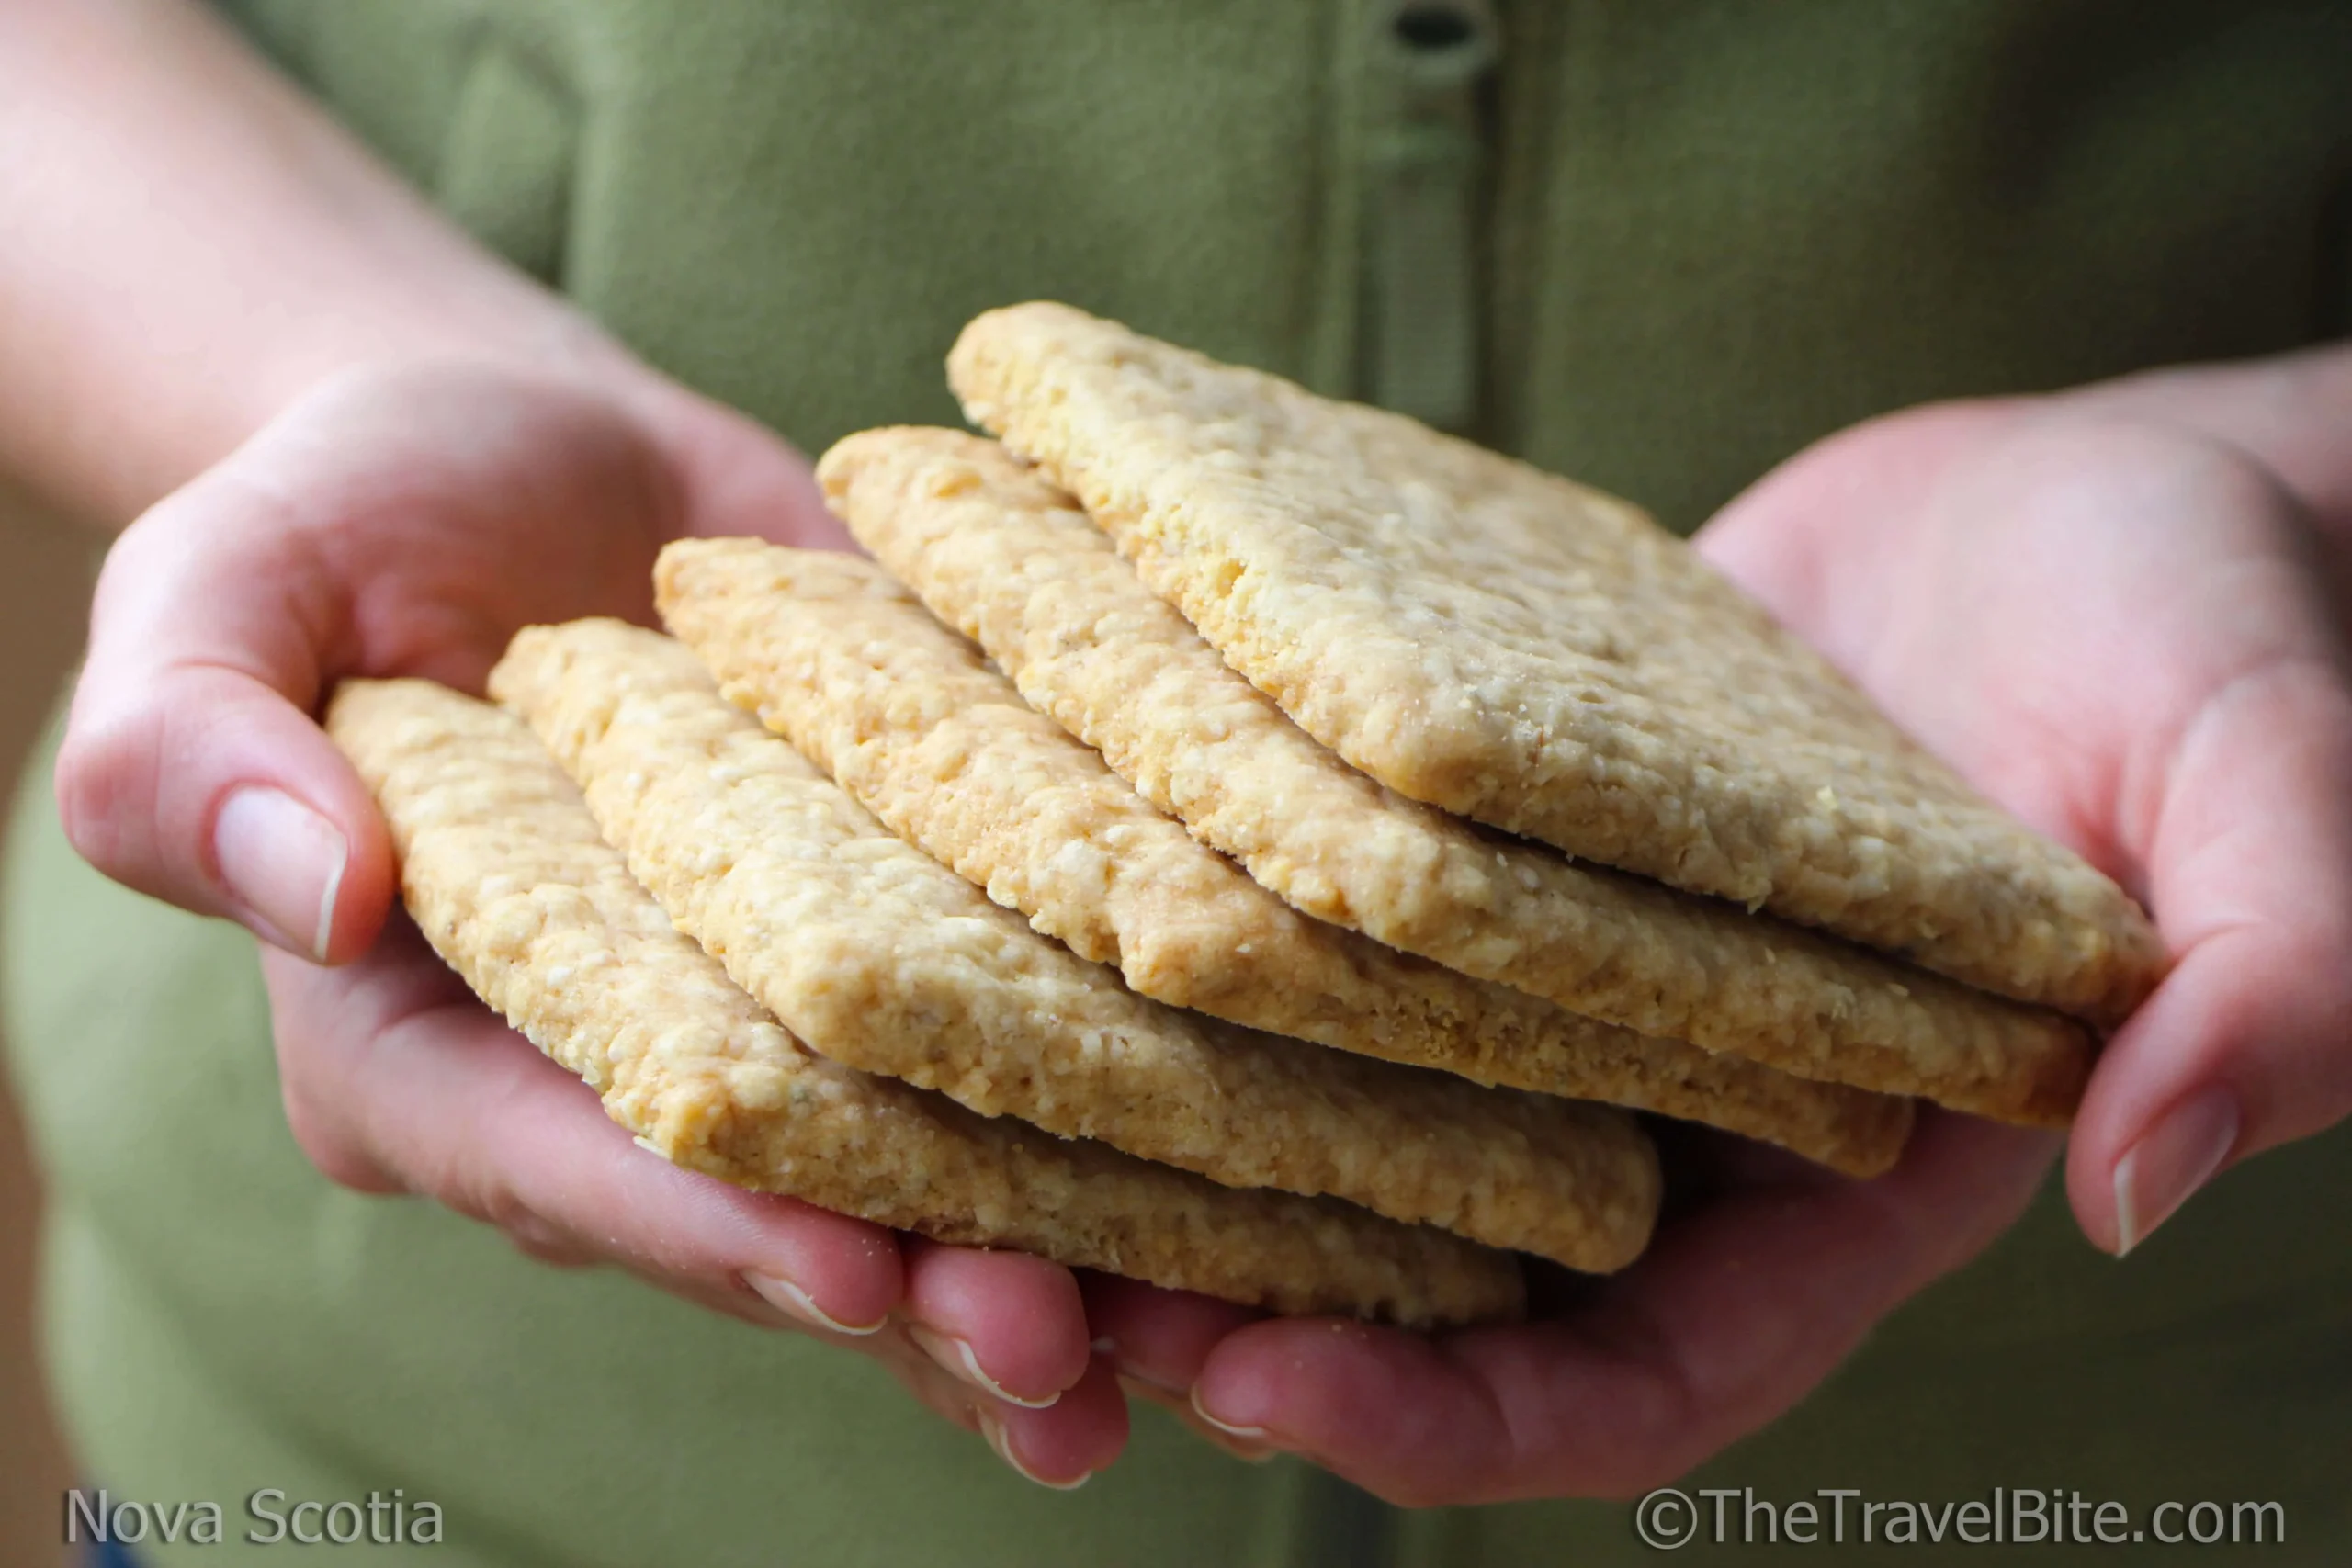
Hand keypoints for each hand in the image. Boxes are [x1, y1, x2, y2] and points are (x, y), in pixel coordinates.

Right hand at [55, 361, 1126, 1485]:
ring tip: (1188, 1332)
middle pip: (776, 1221)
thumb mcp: (212, 593)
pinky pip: (1007, 1038)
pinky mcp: (911, 942)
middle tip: (1063, 1349)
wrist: (524, 460)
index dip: (712, 1228)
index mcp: (440, 1053)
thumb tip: (320, 880)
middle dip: (918, 1292)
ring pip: (918, 1177)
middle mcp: (623, 1080)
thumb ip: (190, 749)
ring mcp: (783, 1026)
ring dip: (1052, 1256)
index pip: (575, 1167)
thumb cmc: (342, 523)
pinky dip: (1118, 1097)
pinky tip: (1256, 1163)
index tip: (850, 1272)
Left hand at [1085, 383, 2351, 1503]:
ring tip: (964, 1122)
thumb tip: (2157, 1182)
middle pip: (1437, 1278)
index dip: (1458, 1415)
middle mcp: (1688, 1107)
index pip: (1640, 1376)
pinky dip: (1213, 937)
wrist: (2093, 496)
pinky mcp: (1497, 842)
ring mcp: (1577, 976)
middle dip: (1240, 1313)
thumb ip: (2273, 987)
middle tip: (1021, 1302)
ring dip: (1171, 1136)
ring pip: (1351, 1110)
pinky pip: (1337, 920)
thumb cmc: (2206, 633)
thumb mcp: (2273, 789)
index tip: (1263, 1389)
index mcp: (1853, 1184)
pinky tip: (1060, 885)